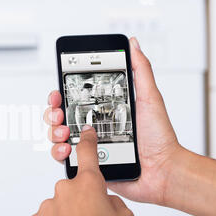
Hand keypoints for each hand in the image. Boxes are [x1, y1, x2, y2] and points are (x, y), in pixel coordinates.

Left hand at [26, 126, 134, 215]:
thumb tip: (105, 201)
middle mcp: (65, 190)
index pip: (88, 154)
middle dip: (82, 203)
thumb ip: (114, 202)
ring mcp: (47, 205)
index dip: (88, 141)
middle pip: (74, 190)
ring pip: (60, 206)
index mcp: (88, 186)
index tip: (85, 132)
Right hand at [44, 37, 181, 204]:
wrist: (162, 171)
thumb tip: (133, 44)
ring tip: (64, 132)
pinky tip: (67, 149)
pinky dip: (59, 152)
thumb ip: (140, 70)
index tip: (59, 91)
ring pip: (57, 135)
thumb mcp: (149, 98)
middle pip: (60, 115)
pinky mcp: (87, 164)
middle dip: (53, 111)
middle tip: (58, 112)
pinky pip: (64, 158)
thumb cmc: (159, 138)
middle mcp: (93, 127)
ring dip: (53, 131)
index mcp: (103, 110)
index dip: (61, 93)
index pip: (75, 98)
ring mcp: (88, 146)